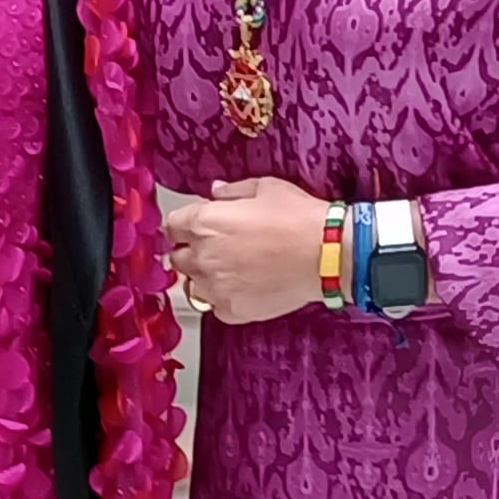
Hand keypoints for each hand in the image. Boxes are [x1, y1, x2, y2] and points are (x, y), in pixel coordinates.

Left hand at [162, 176, 330, 325]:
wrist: (327, 255)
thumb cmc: (299, 219)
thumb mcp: (265, 188)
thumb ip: (232, 191)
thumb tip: (215, 192)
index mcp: (205, 222)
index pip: (171, 226)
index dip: (183, 226)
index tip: (193, 228)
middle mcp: (203, 256)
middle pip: (178, 257)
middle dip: (191, 251)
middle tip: (215, 248)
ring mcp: (215, 287)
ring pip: (193, 285)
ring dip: (204, 277)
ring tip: (231, 270)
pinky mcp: (231, 310)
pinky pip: (214, 306)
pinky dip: (224, 298)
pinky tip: (245, 287)